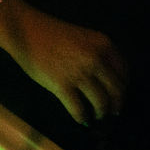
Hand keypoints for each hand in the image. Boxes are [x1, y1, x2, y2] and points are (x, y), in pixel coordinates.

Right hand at [0, 0, 126, 124]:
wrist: (25, 31)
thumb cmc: (51, 33)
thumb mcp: (83, 38)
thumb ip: (97, 54)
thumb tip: (105, 80)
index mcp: (104, 45)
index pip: (123, 72)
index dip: (123, 87)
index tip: (119, 94)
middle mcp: (96, 60)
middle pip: (116, 90)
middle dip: (116, 104)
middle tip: (112, 111)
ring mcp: (79, 74)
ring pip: (100, 102)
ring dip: (100, 112)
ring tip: (96, 116)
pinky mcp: (61, 86)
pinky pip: (78, 108)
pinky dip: (81, 117)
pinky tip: (81, 119)